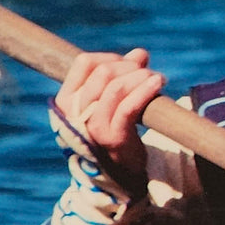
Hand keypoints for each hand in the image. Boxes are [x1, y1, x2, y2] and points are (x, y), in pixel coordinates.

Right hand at [55, 47, 165, 176]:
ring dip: (142, 77)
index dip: (111, 57)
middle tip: (147, 73)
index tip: (128, 65)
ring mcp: (92, 127)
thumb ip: (124, 73)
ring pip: (116, 87)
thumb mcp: (114, 99)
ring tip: (157, 79)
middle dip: (131, 67)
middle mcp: (73, 114)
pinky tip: (158, 83)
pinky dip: (146, 90)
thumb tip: (139, 54)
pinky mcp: (112, 138)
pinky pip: (128, 107)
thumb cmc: (116, 128)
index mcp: (66, 101)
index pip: (84, 62)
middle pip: (104, 72)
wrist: (120, 170)